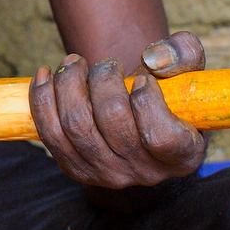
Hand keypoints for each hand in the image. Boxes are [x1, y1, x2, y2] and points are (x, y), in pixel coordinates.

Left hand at [29, 31, 205, 188]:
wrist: (133, 117)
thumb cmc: (167, 93)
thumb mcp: (187, 71)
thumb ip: (183, 54)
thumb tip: (153, 58)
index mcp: (181, 156)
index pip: (160, 136)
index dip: (147, 100)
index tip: (142, 78)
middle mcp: (144, 173)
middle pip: (112, 122)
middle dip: (104, 81)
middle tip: (105, 63)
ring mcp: (106, 175)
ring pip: (77, 126)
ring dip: (70, 85)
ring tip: (74, 63)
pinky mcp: (74, 169)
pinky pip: (50, 134)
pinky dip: (42, 99)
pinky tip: (45, 75)